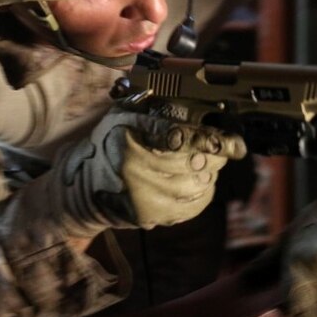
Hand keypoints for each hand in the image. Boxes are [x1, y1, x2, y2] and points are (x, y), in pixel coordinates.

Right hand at [57, 108, 246, 234]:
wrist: (85, 188)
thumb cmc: (110, 144)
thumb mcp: (124, 116)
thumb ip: (153, 108)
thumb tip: (190, 99)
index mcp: (133, 143)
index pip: (181, 140)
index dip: (210, 139)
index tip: (232, 141)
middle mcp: (139, 173)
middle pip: (195, 163)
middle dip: (216, 154)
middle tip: (223, 147)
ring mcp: (146, 199)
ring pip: (198, 186)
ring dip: (211, 173)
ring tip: (209, 163)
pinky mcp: (152, 218)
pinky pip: (192, 206)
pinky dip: (204, 193)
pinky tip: (201, 182)